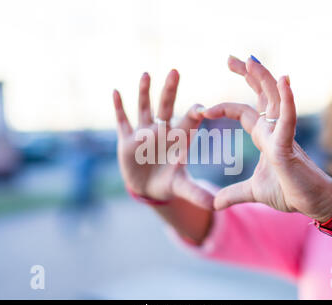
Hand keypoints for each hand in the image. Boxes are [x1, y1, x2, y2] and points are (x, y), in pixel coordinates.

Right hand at [113, 70, 213, 209]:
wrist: (147, 187)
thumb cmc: (167, 182)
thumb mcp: (181, 186)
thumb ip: (195, 193)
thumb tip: (215, 205)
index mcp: (179, 139)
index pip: (189, 122)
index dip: (195, 114)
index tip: (202, 108)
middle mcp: (162, 131)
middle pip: (166, 107)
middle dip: (170, 91)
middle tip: (175, 72)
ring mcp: (144, 133)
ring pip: (144, 108)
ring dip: (144, 92)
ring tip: (146, 74)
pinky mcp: (127, 140)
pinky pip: (122, 121)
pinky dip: (119, 108)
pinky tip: (116, 92)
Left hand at [202, 56, 331, 221]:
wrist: (315, 205)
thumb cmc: (290, 192)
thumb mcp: (253, 192)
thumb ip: (234, 194)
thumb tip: (214, 204)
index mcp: (265, 137)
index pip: (244, 112)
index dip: (225, 106)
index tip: (203, 109)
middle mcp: (274, 130)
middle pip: (261, 95)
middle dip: (248, 75)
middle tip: (231, 58)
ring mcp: (283, 135)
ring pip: (274, 99)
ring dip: (264, 78)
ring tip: (250, 60)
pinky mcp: (290, 146)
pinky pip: (288, 119)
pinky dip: (286, 100)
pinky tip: (284, 80)